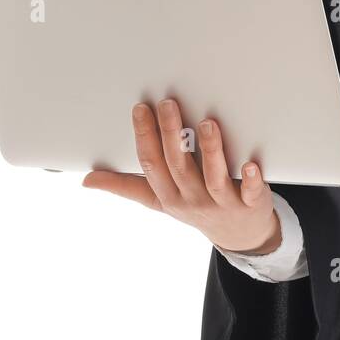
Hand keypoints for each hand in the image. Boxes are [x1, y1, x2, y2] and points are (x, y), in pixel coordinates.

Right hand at [82, 98, 283, 255]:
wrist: (239, 236)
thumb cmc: (195, 207)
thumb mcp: (158, 200)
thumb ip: (127, 186)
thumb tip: (87, 179)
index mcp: (168, 195)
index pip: (151, 164)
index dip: (144, 136)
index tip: (140, 107)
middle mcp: (192, 199)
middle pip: (179, 166)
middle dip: (171, 135)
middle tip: (169, 103)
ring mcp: (222, 203)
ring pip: (213, 178)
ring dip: (210, 151)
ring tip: (207, 123)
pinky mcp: (251, 205)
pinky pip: (250, 193)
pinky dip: (251, 180)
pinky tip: (251, 164)